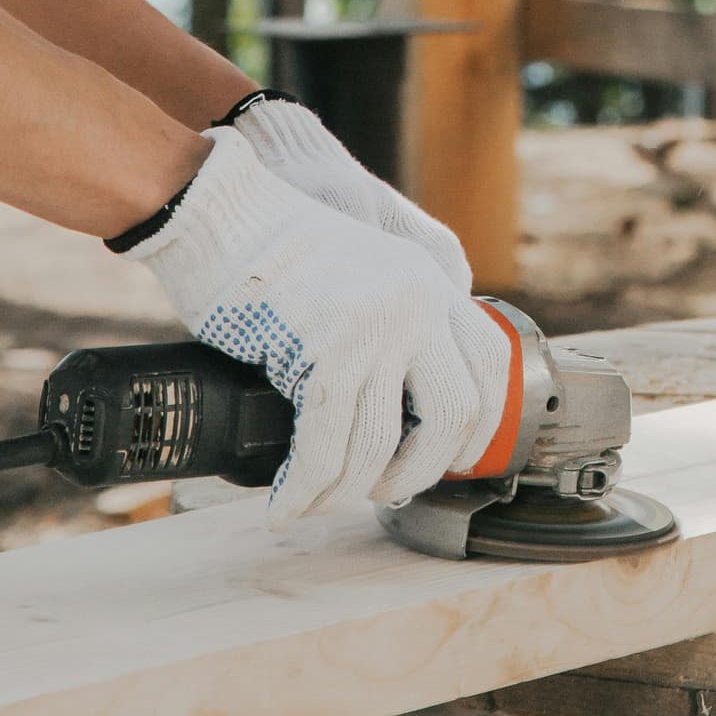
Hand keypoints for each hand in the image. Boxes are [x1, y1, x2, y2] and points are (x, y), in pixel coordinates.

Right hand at [115, 126, 512, 518]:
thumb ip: (397, 322)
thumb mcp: (363, 272)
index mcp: (429, 280)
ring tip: (318, 502)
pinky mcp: (323, 349)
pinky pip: (324, 443)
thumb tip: (401, 415)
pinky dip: (304, 486)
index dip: (480, 424)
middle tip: (385, 489)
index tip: (452, 459)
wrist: (224, 211)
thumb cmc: (275, 249)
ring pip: (381, 442)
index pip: (491, 361)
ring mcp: (374, 325)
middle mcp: (416, 302)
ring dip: (348, 491)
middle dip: (422, 469)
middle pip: (456, 412)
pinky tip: (286, 503)